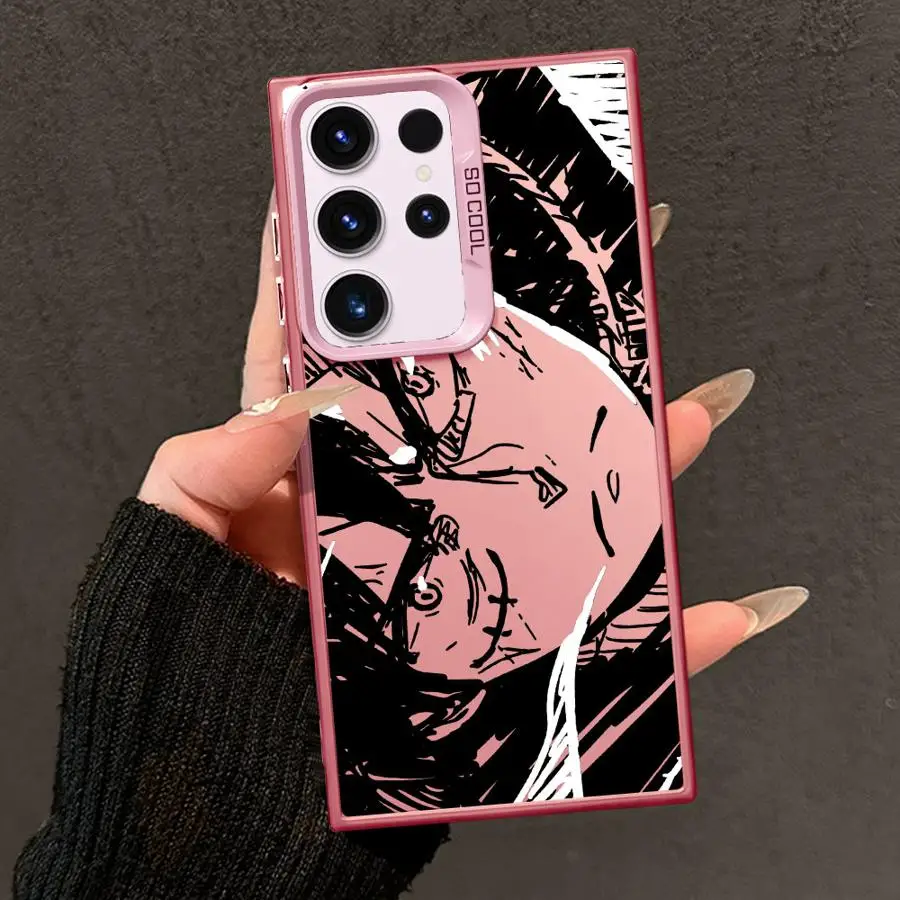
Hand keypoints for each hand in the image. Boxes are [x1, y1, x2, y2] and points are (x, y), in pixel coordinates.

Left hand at [139, 197, 806, 675]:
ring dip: (632, 452)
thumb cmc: (195, 658)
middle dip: (532, 331)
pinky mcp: (499, 654)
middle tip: (584, 259)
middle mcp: (401, 506)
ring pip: (569, 502)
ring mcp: (461, 573)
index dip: (371, 275)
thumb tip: (282, 402)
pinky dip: (670, 635)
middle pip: (484, 407)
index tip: (400, 193)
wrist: (242, 784)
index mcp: (318, 470)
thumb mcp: (176, 540)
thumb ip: (204, 463)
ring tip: (678, 392)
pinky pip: (601, 644)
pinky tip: (719, 608)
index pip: (351, 353)